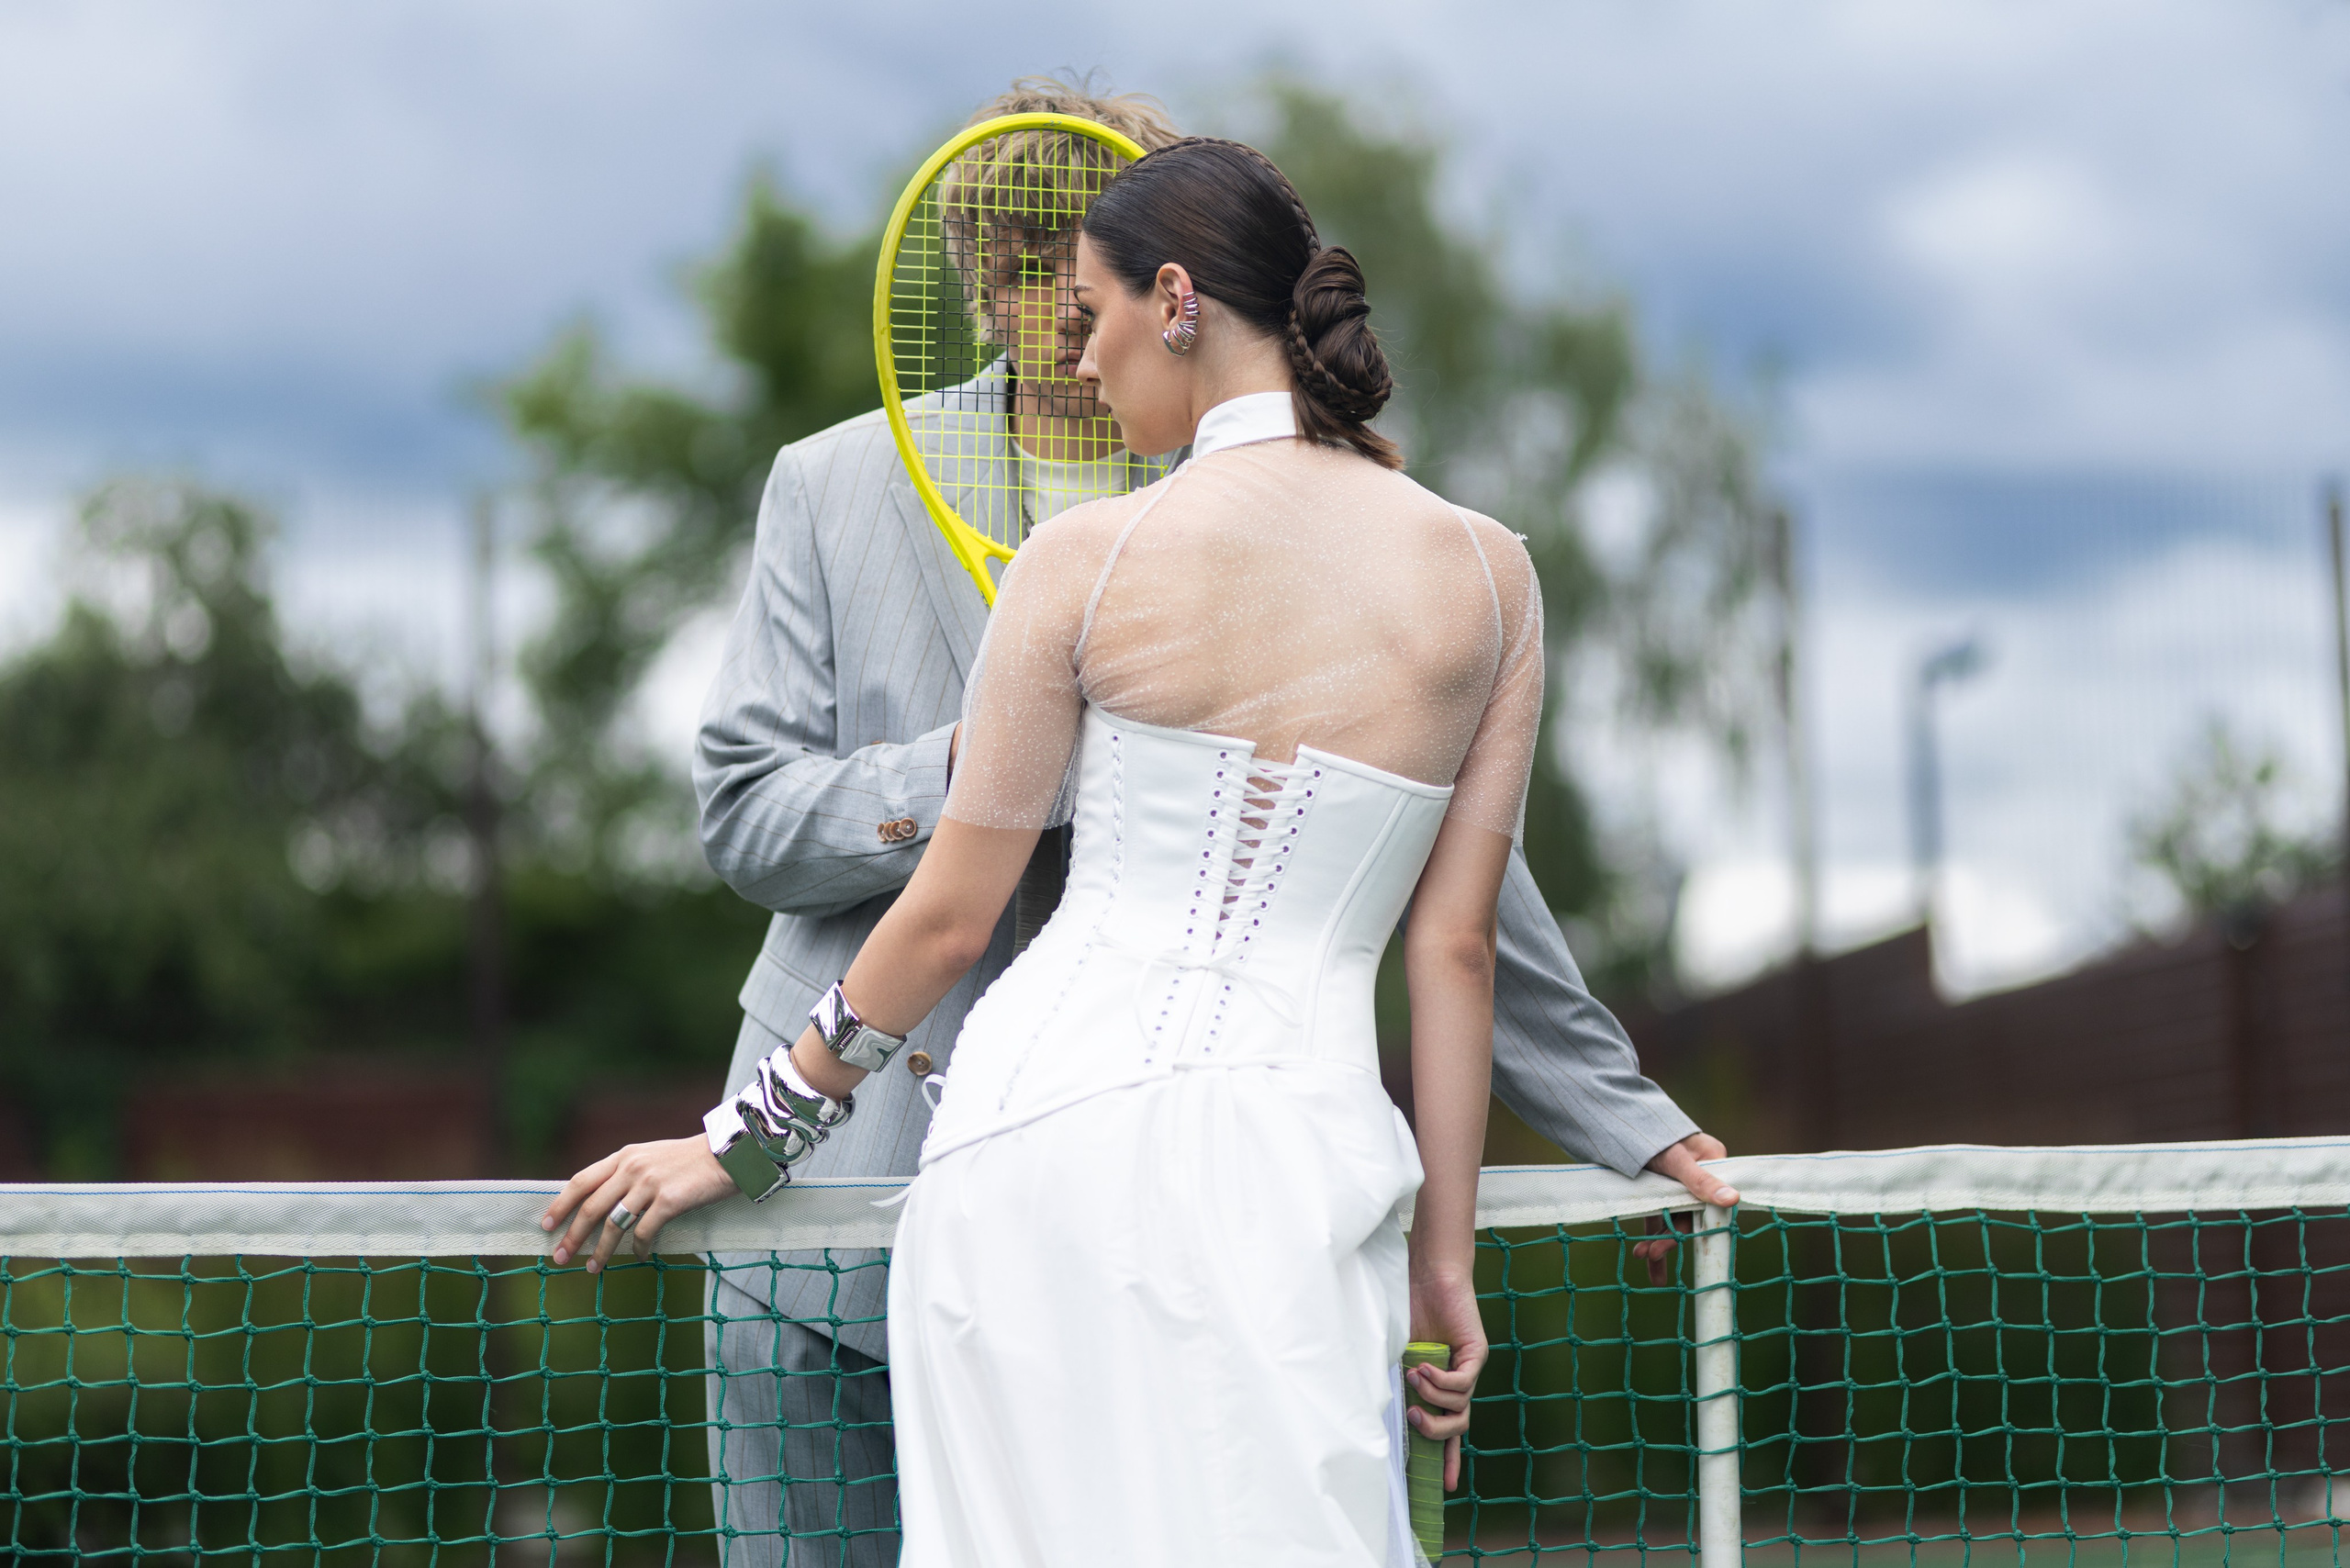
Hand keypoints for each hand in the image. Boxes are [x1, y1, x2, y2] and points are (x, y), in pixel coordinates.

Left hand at [539, 1137, 736, 1272]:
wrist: (729, 1154)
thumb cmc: (692, 1159)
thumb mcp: (652, 1157)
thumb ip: (628, 1173)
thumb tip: (603, 1201)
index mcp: (625, 1156)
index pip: (581, 1181)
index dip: (561, 1204)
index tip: (547, 1224)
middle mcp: (632, 1168)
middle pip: (591, 1207)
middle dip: (573, 1235)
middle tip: (560, 1256)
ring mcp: (650, 1184)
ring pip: (613, 1224)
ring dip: (600, 1250)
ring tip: (592, 1268)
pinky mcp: (669, 1201)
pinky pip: (644, 1232)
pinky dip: (637, 1248)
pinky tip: (638, 1256)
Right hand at [1406, 1270, 1489, 1490]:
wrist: (1426, 1278)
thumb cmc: (1407, 1312)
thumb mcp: (1397, 1356)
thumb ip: (1397, 1383)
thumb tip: (1386, 1411)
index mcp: (1439, 1387)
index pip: (1447, 1430)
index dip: (1446, 1459)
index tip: (1445, 1488)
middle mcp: (1457, 1383)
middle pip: (1457, 1427)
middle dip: (1434, 1432)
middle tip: (1413, 1418)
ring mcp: (1469, 1369)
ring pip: (1460, 1407)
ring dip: (1432, 1397)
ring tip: (1414, 1375)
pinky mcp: (1475, 1354)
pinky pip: (1462, 1383)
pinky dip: (1440, 1380)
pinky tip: (1425, 1366)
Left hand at [1631, 1133, 1737, 1286]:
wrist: (1624, 1121)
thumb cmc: (1656, 1135)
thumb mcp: (1677, 1160)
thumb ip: (1701, 1181)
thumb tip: (1734, 1199)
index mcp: (1714, 1167)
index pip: (1711, 1205)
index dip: (1697, 1228)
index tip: (1679, 1243)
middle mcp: (1700, 1180)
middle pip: (1689, 1217)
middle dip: (1669, 1239)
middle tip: (1650, 1254)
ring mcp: (1679, 1188)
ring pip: (1672, 1221)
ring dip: (1658, 1243)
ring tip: (1642, 1257)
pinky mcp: (1660, 1192)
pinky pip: (1659, 1219)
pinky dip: (1652, 1237)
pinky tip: (1644, 1257)